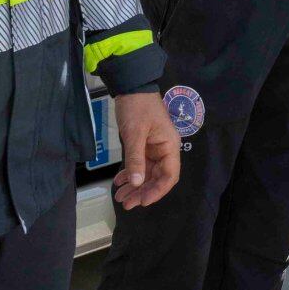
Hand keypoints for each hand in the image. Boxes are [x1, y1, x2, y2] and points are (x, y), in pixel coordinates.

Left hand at [113, 92, 180, 209]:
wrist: (130, 85)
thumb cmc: (137, 107)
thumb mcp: (135, 133)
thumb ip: (136, 159)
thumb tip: (137, 184)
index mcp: (169, 146)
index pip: (169, 176)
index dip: (157, 191)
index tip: (142, 202)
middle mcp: (164, 149)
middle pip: (157, 178)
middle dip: (142, 192)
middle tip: (126, 204)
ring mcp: (154, 148)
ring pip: (146, 173)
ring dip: (134, 186)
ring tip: (120, 197)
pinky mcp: (143, 145)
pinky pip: (139, 165)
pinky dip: (130, 174)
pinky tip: (119, 182)